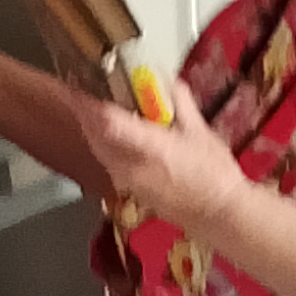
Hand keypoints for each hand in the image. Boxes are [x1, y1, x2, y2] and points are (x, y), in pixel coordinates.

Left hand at [79, 80, 295, 295]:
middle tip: (83, 89)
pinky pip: (108, 161)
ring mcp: (126, 181)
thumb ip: (181, 103)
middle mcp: (128, 166)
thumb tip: (168, 80)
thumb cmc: (213, 171)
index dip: (86, 102)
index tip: (75, 82)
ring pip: (99, 149)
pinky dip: (105, 144)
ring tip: (96, 107)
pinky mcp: (130, 190)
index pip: (106, 121)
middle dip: (85, 112)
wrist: (219, 215)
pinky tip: (115, 134)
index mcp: (147, 147)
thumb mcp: (201, 131)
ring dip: (93, 128)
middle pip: (94, 135)